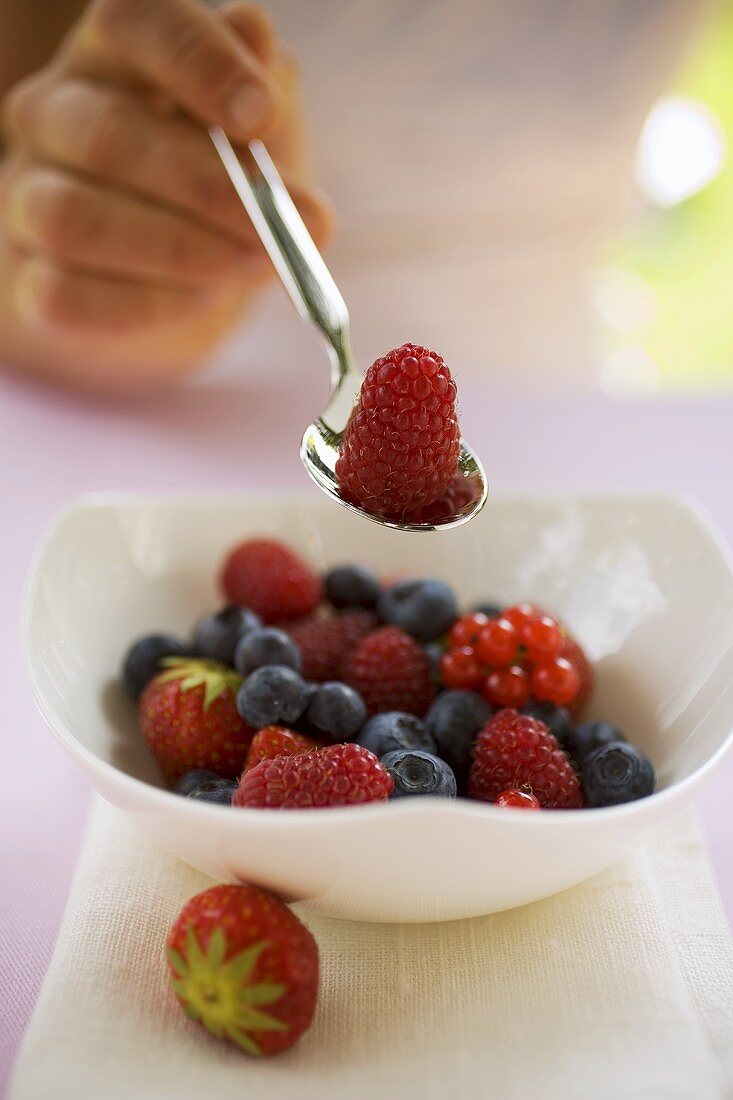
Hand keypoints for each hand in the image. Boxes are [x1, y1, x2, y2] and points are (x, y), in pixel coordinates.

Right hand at [0, 0, 332, 392]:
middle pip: (108, 136)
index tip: (261, 115)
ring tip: (255, 266)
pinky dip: (147, 304)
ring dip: (179, 250)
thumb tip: (267, 66)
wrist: (173, 281)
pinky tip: (202, 300)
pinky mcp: (33, 280)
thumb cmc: (218, 190)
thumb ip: (264, 99)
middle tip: (284, 225)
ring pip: (77, 220)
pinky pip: (69, 294)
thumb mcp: (257, 137)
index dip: (200, 64)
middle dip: (208, 187)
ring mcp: (31, 197)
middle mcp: (54, 115)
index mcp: (113, 56)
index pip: (134, 24)